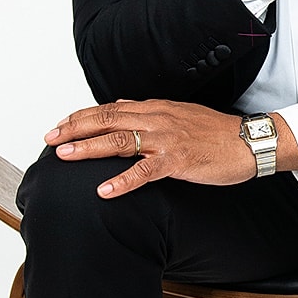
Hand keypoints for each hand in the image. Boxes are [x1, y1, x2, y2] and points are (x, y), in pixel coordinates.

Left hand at [45, 100, 254, 197]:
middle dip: (74, 129)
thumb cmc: (216, 132)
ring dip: (89, 148)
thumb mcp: (177, 114)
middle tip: (50, 139)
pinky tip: (105, 190)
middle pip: (106, 120)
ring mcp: (166, 139)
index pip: (108, 109)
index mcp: (154, 109)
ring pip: (119, 141)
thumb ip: (147, 112)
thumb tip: (119, 107)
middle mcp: (156, 119)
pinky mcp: (178, 160)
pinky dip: (122, 180)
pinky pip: (144, 171)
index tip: (59, 126)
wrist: (247, 141)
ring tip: (65, 156)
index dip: (80, 117)